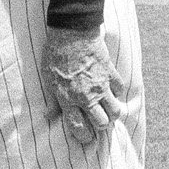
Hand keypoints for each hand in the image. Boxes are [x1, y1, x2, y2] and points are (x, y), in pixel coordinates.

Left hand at [43, 28, 126, 144]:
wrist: (72, 32)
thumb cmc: (56, 55)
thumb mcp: (48, 78)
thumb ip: (52, 100)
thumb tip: (48, 116)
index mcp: (68, 98)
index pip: (79, 128)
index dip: (84, 136)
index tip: (85, 136)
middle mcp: (86, 95)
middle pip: (102, 123)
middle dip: (100, 125)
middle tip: (97, 120)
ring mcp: (100, 85)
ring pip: (115, 111)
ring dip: (112, 112)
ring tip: (106, 108)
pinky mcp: (110, 73)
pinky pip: (120, 90)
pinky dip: (116, 92)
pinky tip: (109, 89)